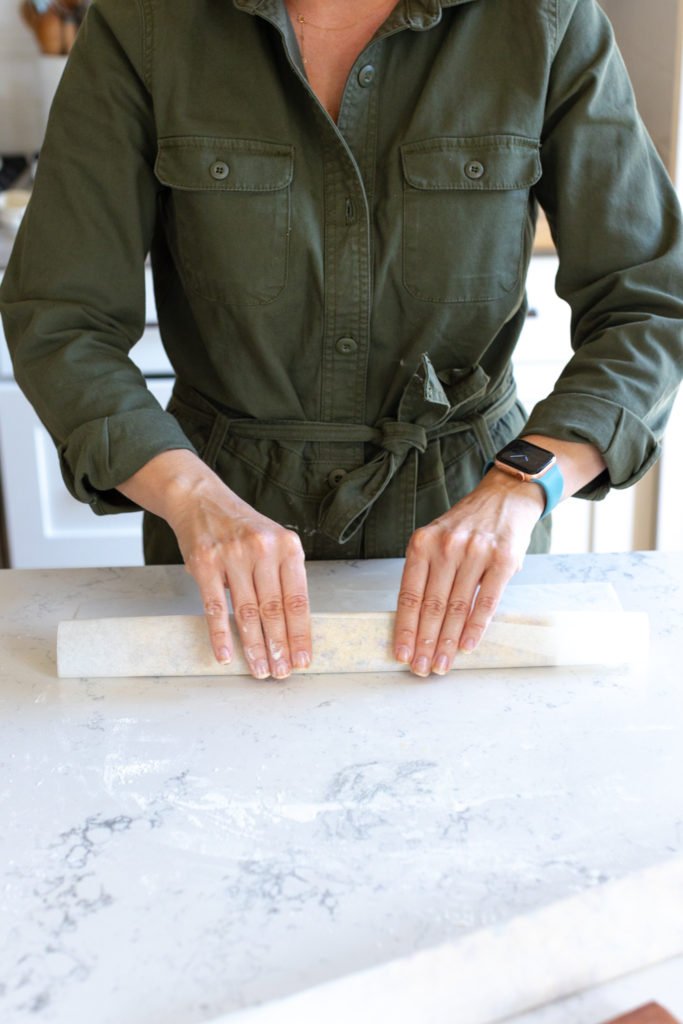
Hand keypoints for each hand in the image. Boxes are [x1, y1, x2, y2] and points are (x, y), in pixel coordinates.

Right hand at [118, 450, 310, 679]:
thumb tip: (294, 626)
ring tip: (260, 669)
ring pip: (247, 612)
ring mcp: (233, 556)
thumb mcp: (274, 542)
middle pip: (274, 610)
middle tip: (281, 672)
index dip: (301, 634)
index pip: (298, 599)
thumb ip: (285, 576)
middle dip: (279, 647)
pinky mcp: (205, 564)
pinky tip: (227, 655)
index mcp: (287, 547)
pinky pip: (215, 607)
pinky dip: (221, 635)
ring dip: (254, 646)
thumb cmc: (243, 528)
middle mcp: (263, 550)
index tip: (302, 660)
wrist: (202, 500)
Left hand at [393, 470, 544, 675]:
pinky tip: (466, 646)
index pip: (409, 594)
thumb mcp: (437, 539)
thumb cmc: (466, 525)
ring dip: (447, 641)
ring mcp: (475, 552)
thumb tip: (415, 620)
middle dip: (424, 641)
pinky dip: (475, 627)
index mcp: (423, 544)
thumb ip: (426, 572)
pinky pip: (486, 600)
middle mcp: (446, 547)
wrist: (505, 496)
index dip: (405, 628)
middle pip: (431, 605)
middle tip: (421, 668)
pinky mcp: (503, 560)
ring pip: (457, 607)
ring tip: (441, 664)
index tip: (401, 653)